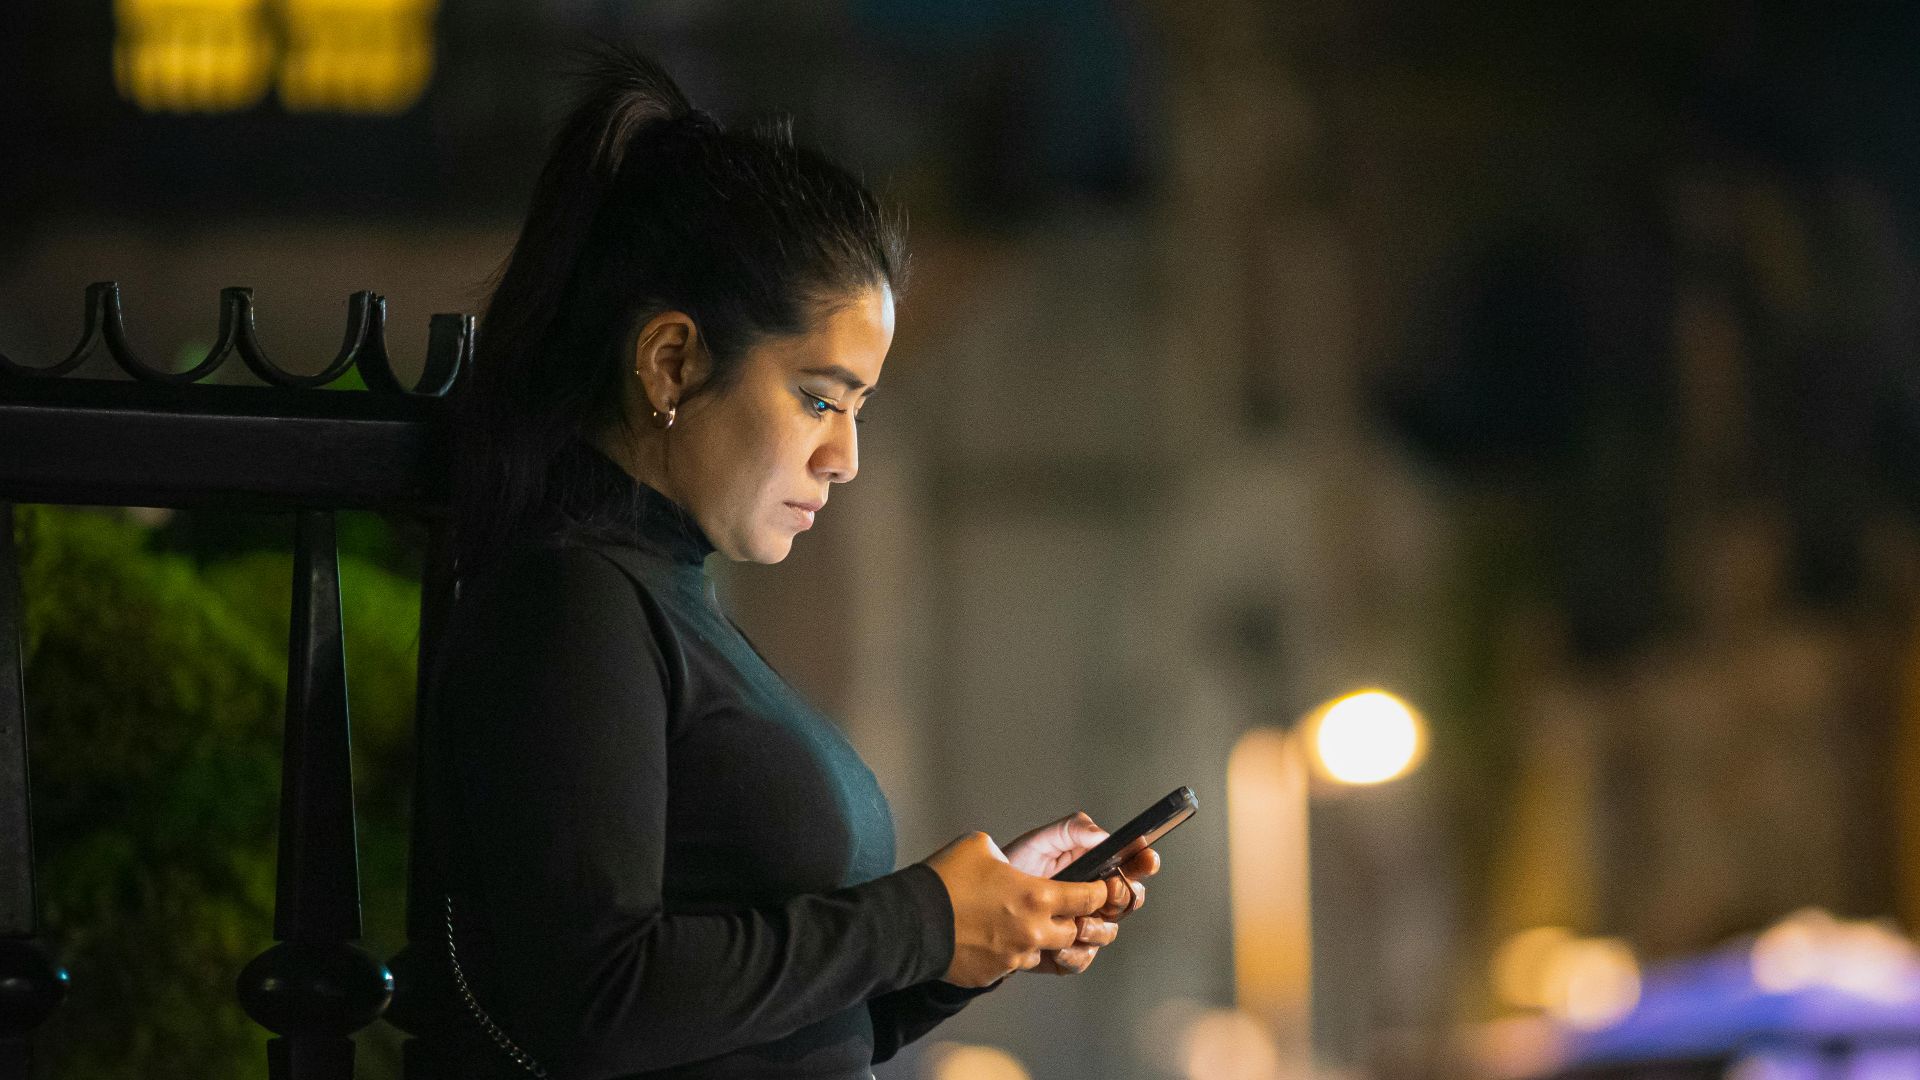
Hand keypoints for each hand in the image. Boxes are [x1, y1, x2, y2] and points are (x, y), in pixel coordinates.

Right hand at [921, 831, 1112, 987]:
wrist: (909, 922)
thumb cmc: (944, 880)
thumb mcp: (979, 845)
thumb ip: (1006, 852)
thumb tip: (1008, 861)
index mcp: (1037, 897)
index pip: (1090, 899)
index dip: (1099, 892)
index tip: (1100, 889)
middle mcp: (1033, 932)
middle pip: (1075, 932)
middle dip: (1072, 920)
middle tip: (1059, 908)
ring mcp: (1014, 958)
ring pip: (1044, 952)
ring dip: (1038, 939)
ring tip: (1017, 923)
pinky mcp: (993, 974)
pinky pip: (1012, 966)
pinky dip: (1008, 953)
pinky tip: (991, 938)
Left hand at [1000, 812, 1162, 974]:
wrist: (980, 905)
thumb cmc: (1012, 869)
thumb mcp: (1040, 841)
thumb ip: (1072, 831)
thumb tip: (1103, 835)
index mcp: (1093, 869)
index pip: (1131, 866)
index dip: (1144, 863)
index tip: (1145, 859)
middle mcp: (1094, 899)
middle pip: (1129, 901)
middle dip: (1122, 896)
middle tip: (1107, 890)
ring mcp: (1083, 926)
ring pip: (1108, 932)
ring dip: (1096, 928)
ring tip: (1075, 922)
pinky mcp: (1067, 952)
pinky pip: (1083, 959)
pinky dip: (1072, 954)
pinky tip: (1055, 947)